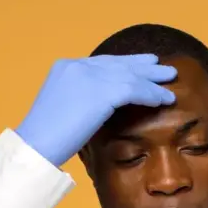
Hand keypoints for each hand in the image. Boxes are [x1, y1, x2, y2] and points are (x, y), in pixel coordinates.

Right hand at [15, 54, 177, 166]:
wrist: (36, 145)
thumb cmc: (45, 138)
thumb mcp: (62, 109)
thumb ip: (80, 99)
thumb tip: (98, 107)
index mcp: (66, 67)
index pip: (102, 62)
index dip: (125, 63)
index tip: (142, 65)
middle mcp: (77, 66)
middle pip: (118, 63)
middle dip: (142, 65)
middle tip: (161, 66)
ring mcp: (88, 77)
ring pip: (129, 75)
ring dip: (152, 80)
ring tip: (171, 80)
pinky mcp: (100, 92)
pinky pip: (134, 90)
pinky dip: (150, 94)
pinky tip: (163, 99)